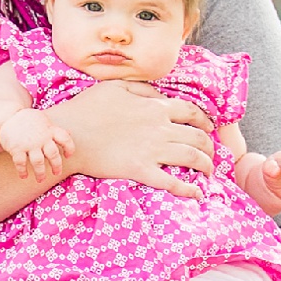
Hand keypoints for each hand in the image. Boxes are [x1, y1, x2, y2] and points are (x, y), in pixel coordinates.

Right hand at [0, 110, 72, 187]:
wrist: (7, 117)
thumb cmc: (28, 120)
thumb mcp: (43, 120)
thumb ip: (54, 129)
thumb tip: (69, 134)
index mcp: (50, 129)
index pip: (65, 139)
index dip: (69, 148)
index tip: (68, 156)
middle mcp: (41, 137)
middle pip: (53, 154)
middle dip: (56, 165)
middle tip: (56, 173)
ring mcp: (29, 144)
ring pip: (38, 162)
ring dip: (40, 173)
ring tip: (41, 179)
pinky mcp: (16, 148)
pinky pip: (21, 163)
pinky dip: (23, 171)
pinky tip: (24, 176)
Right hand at [57, 79, 214, 196]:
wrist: (68, 133)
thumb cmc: (87, 108)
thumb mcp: (116, 87)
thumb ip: (143, 89)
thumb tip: (162, 96)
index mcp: (155, 107)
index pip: (192, 112)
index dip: (205, 120)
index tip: (209, 127)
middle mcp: (159, 128)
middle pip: (198, 137)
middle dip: (210, 146)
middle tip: (212, 153)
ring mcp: (151, 151)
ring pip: (192, 158)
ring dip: (206, 166)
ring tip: (209, 172)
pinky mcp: (140, 170)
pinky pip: (171, 182)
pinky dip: (189, 189)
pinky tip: (198, 193)